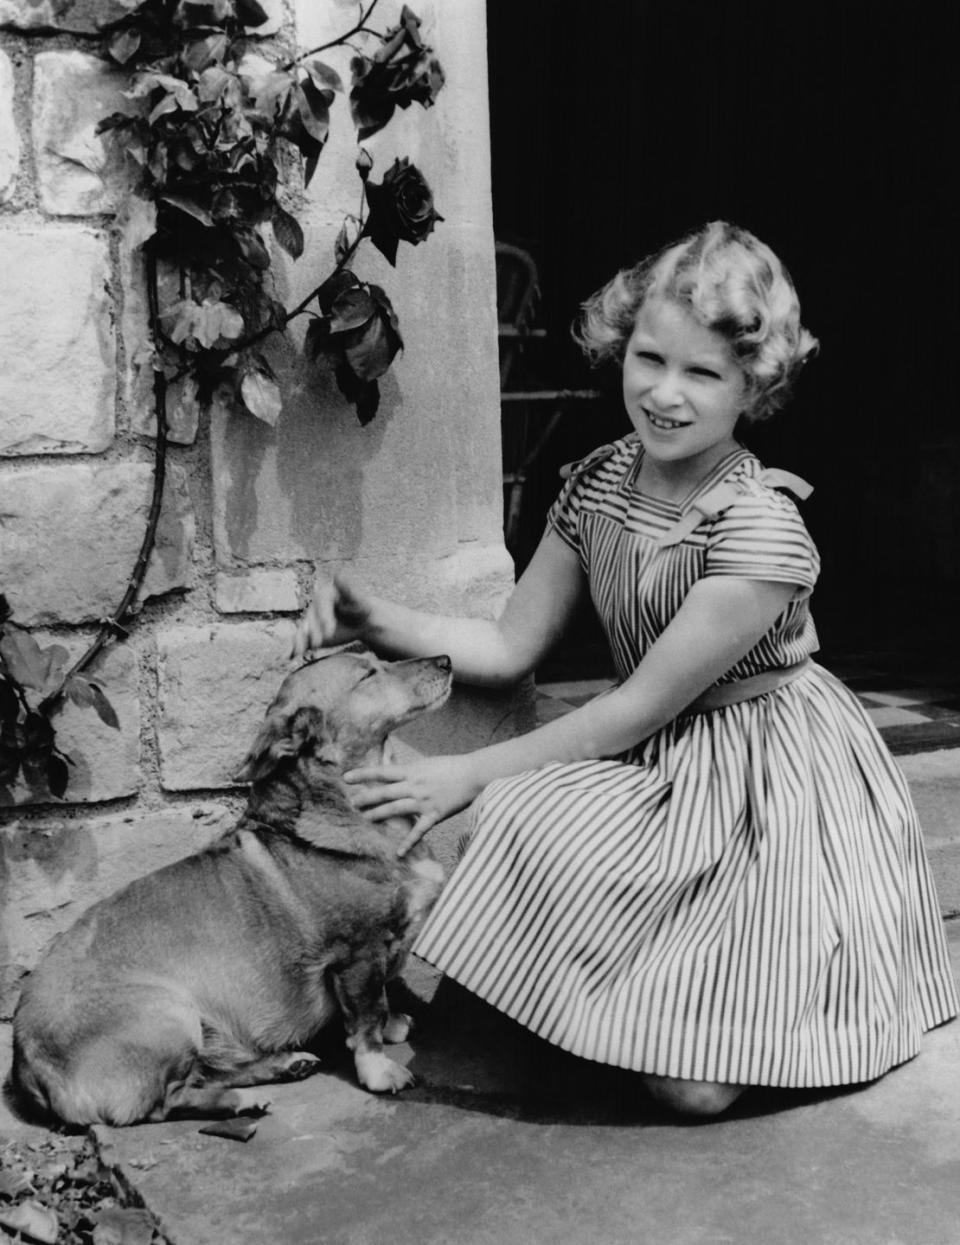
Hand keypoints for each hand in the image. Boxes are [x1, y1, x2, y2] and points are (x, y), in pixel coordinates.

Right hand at [292, 574, 374, 658]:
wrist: (361, 623)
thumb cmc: (362, 609)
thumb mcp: (359, 600)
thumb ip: (349, 589)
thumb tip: (338, 574)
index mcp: (325, 594)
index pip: (322, 606)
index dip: (325, 618)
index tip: (330, 631)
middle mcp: (315, 607)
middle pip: (312, 620)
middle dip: (315, 632)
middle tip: (320, 643)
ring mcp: (312, 621)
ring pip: (304, 630)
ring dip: (301, 640)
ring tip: (299, 651)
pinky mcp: (310, 633)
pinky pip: (301, 639)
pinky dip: (296, 647)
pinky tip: (291, 656)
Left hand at [345, 755, 482, 856]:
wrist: (474, 773)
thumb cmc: (451, 767)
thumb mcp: (427, 764)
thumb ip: (410, 772)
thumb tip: (394, 774)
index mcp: (412, 771)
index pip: (382, 772)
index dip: (363, 774)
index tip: (345, 777)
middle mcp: (415, 786)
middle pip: (384, 792)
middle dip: (366, 798)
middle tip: (351, 804)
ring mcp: (424, 801)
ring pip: (396, 809)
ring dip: (378, 814)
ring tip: (364, 819)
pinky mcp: (435, 814)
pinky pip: (419, 830)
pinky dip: (409, 842)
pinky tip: (398, 852)